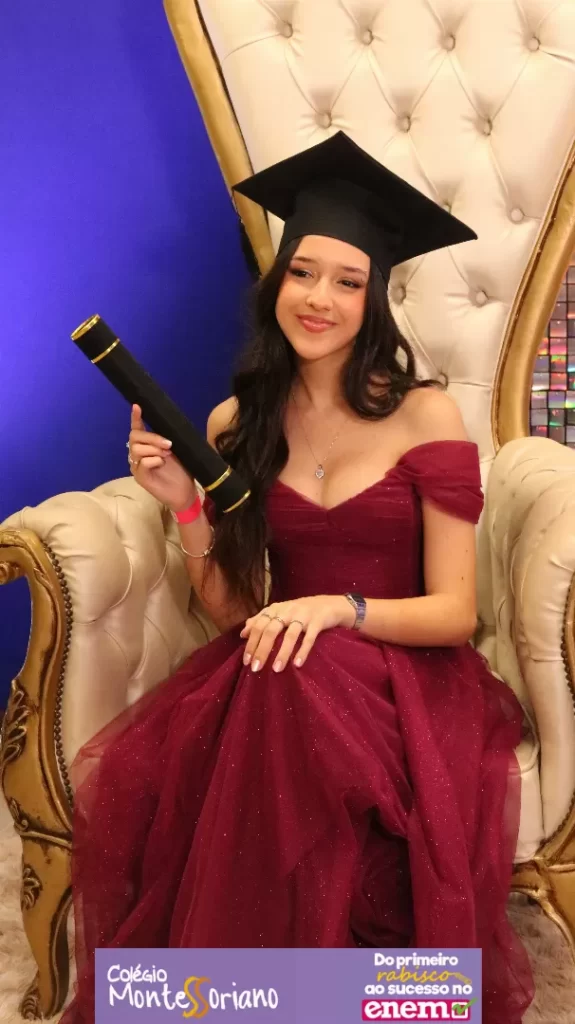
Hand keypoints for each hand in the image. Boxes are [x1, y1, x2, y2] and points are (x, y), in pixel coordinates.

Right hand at [128, 404, 196, 511]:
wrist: (186, 492)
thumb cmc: (182, 471)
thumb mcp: (177, 450)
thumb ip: (168, 439)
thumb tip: (167, 426)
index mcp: (147, 445)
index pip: (137, 429)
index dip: (136, 417)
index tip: (138, 406)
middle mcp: (138, 454)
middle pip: (135, 437)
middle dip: (152, 437)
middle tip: (168, 444)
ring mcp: (137, 466)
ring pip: (137, 449)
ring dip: (154, 449)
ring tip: (167, 455)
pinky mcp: (140, 477)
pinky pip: (142, 463)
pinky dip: (153, 460)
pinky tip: (162, 463)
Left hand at [239, 595, 355, 672]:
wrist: (328, 604)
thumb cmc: (299, 612)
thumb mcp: (279, 613)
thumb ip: (260, 620)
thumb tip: (243, 633)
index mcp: (275, 609)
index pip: (258, 626)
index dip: (251, 643)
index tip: (246, 661)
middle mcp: (287, 611)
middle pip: (271, 631)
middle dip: (262, 650)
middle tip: (256, 668)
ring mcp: (303, 615)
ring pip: (290, 635)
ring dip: (282, 653)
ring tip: (276, 670)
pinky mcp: (318, 622)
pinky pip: (309, 638)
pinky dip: (303, 651)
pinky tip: (297, 664)